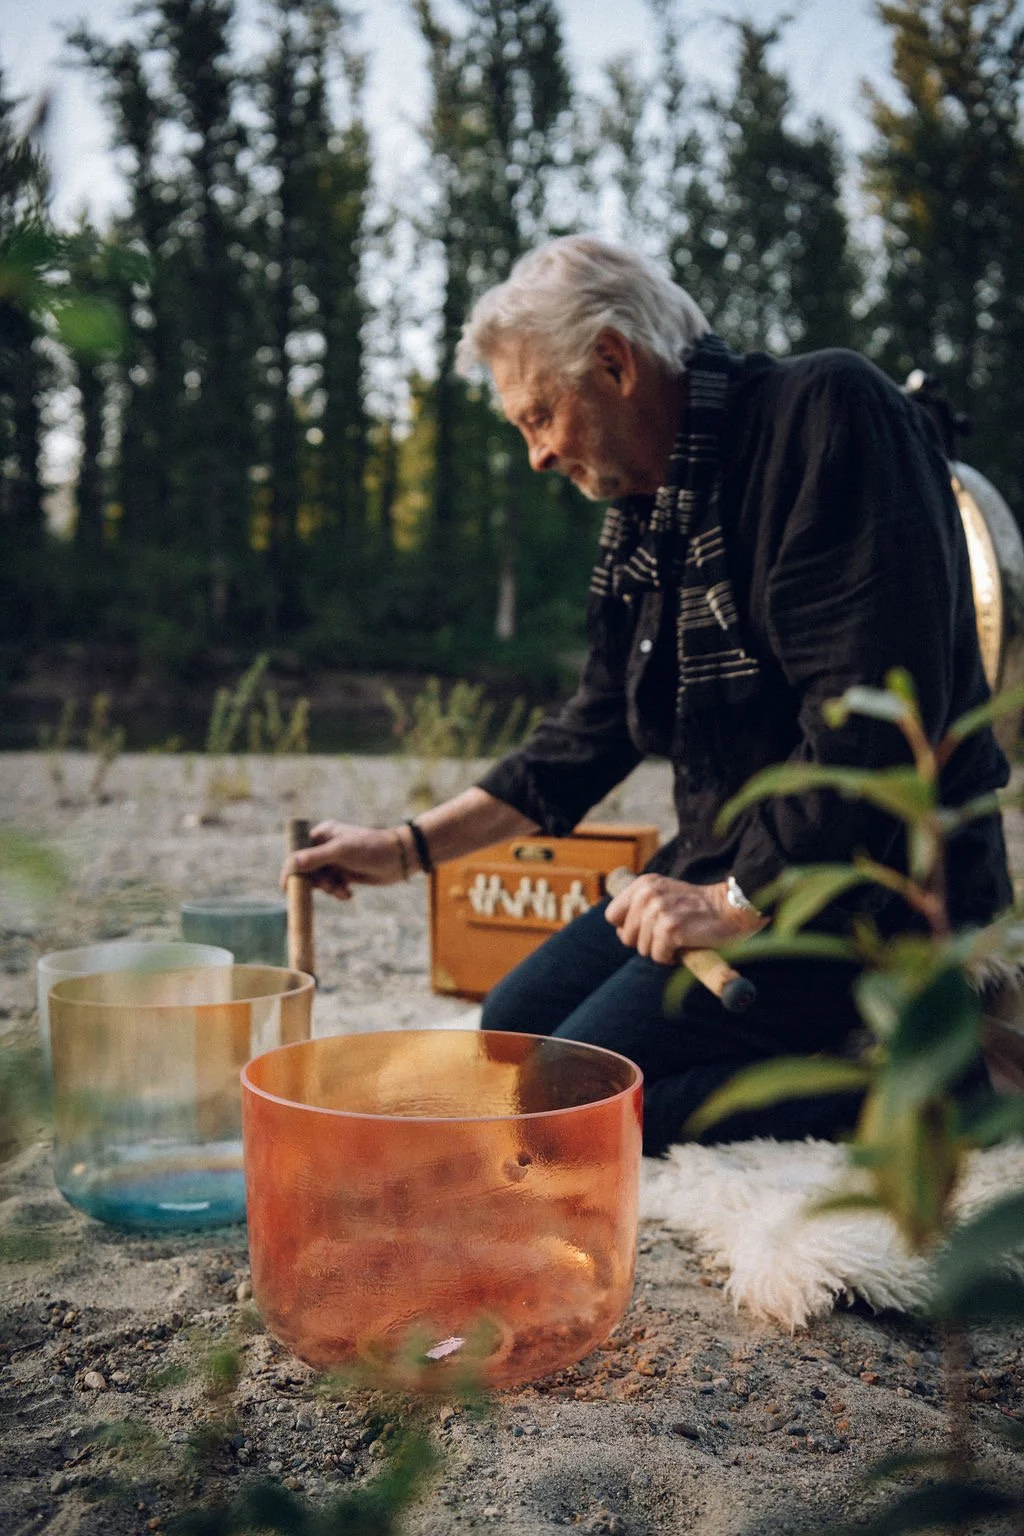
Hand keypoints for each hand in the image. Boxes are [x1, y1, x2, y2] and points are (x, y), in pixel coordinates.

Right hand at [279, 821, 404, 901]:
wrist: (400, 859)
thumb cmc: (371, 849)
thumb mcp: (341, 852)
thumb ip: (315, 858)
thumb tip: (291, 864)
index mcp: (323, 834)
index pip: (298, 852)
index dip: (291, 870)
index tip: (287, 888)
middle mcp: (327, 846)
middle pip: (308, 870)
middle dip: (317, 882)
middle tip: (329, 886)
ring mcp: (337, 860)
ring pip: (320, 880)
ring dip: (329, 889)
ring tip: (342, 890)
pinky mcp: (346, 873)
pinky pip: (333, 886)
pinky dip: (338, 892)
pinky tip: (348, 894)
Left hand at [604, 874, 764, 963]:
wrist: (731, 909)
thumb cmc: (698, 908)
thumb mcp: (664, 895)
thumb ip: (639, 907)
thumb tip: (621, 934)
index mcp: (644, 884)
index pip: (612, 916)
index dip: (629, 928)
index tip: (649, 928)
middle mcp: (647, 894)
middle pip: (626, 937)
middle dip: (646, 942)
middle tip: (669, 934)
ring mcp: (658, 911)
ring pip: (642, 949)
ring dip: (661, 950)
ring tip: (679, 938)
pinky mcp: (670, 929)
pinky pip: (658, 956)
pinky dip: (670, 958)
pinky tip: (684, 946)